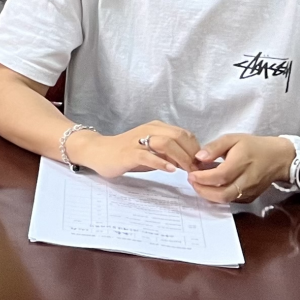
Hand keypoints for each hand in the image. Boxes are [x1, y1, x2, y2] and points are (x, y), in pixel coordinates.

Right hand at [68, 121, 203, 177]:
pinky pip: (148, 155)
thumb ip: (169, 153)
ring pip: (166, 143)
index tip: (201, 165)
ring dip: (181, 158)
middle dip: (192, 154)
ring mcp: (138, 141)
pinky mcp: (128, 153)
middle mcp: (149, 130)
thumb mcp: (152, 151)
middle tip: (197, 170)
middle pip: (179, 136)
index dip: (197, 149)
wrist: (98, 152)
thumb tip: (192, 162)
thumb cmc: (126, 153)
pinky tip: (170, 170)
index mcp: (156, 128)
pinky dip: (161, 162)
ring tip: (187, 171)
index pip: (185, 134)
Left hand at [187, 133, 294, 204]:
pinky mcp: (250, 197)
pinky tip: (211, 188)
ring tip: (199, 184)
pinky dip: (218, 197)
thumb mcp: (232, 139)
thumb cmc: (254, 147)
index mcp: (242, 162)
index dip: (203, 177)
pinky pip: (231, 201)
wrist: (278, 159)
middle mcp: (247, 180)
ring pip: (226, 200)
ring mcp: (249, 191)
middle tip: (192, 181)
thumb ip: (214, 147)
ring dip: (209, 195)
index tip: (191, 174)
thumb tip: (198, 157)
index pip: (220, 176)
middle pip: (223, 194)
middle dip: (202, 190)